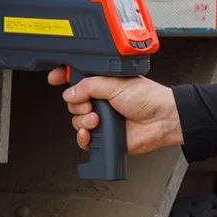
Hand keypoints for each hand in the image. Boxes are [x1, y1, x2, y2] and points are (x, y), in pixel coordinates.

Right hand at [48, 70, 182, 154]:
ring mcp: (103, 118)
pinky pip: (84, 139)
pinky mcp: (105, 136)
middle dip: (77, 105)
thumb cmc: (148, 97)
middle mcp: (102, 100)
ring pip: (77, 121)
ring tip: (97, 119)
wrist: (162, 119)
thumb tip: (70, 92)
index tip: (54, 77)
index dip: (64, 77)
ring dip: (82, 121)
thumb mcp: (116, 84)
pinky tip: (90, 133)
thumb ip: (89, 86)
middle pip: (74, 102)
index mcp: (104, 83)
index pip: (78, 78)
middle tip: (89, 104)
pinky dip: (83, 137)